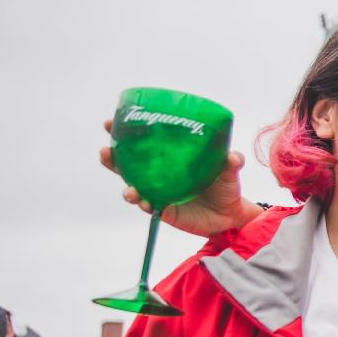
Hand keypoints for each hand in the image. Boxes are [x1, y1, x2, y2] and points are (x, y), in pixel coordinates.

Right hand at [101, 117, 257, 236]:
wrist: (230, 214)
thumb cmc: (225, 185)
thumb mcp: (229, 170)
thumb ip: (231, 161)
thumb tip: (233, 156)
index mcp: (168, 159)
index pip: (142, 144)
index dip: (124, 133)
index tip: (109, 122)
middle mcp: (159, 175)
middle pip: (128, 165)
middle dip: (112, 158)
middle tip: (105, 151)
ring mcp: (159, 192)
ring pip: (134, 188)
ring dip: (127, 187)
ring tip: (128, 189)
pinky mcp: (165, 210)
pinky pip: (150, 207)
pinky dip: (146, 204)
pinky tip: (144, 202)